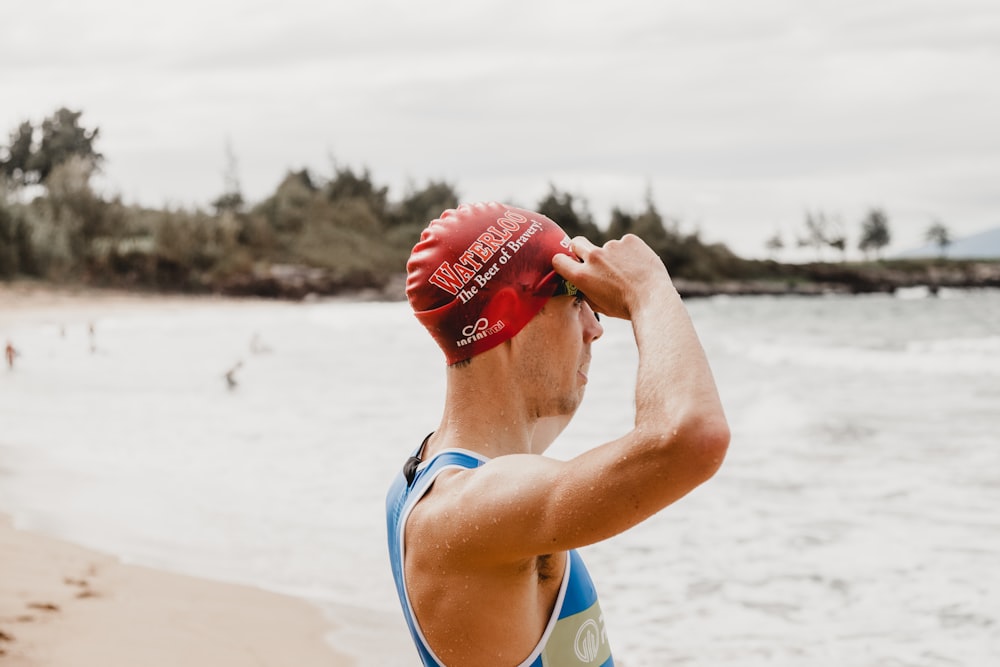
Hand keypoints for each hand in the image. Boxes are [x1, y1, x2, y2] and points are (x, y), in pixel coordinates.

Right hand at [552, 234, 671, 319]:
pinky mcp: (629, 240)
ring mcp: (612, 246)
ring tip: (628, 273)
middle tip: (592, 260)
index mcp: (582, 276)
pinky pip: (625, 244)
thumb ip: (585, 290)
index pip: (558, 260)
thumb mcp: (598, 305)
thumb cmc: (626, 307)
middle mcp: (593, 257)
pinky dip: (630, 253)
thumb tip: (581, 283)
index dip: (562, 262)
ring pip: (607, 248)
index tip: (568, 265)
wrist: (654, 299)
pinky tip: (639, 266)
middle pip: (576, 243)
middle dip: (580, 249)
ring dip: (613, 256)